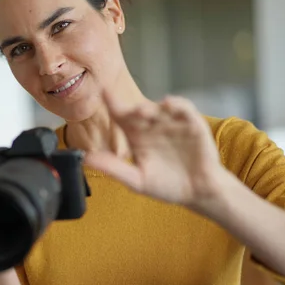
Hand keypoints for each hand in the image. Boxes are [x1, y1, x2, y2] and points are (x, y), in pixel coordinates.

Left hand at [85, 90, 226, 207]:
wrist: (198, 193)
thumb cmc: (166, 186)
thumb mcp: (137, 180)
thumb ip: (113, 168)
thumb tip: (85, 159)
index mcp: (135, 135)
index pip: (120, 115)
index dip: (111, 103)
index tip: (102, 92)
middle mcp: (151, 125)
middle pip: (139, 110)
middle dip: (131, 108)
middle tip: (123, 110)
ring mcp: (171, 122)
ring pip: (159, 107)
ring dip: (151, 107)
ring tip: (142, 112)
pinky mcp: (192, 123)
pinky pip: (183, 108)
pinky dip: (177, 104)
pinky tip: (168, 104)